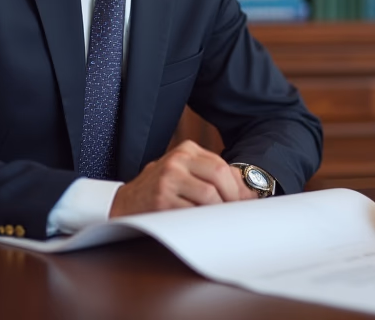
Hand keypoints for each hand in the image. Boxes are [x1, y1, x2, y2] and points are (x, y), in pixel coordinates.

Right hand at [109, 140, 257, 217]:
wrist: (125, 202)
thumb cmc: (162, 188)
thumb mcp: (185, 172)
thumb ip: (212, 176)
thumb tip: (248, 193)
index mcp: (186, 150)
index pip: (222, 167)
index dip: (237, 188)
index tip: (245, 203)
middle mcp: (177, 160)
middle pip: (219, 177)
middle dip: (233, 198)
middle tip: (236, 213)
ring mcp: (168, 179)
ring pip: (209, 196)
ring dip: (220, 210)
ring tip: (221, 219)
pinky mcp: (161, 200)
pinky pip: (193, 212)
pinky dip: (203, 220)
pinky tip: (204, 224)